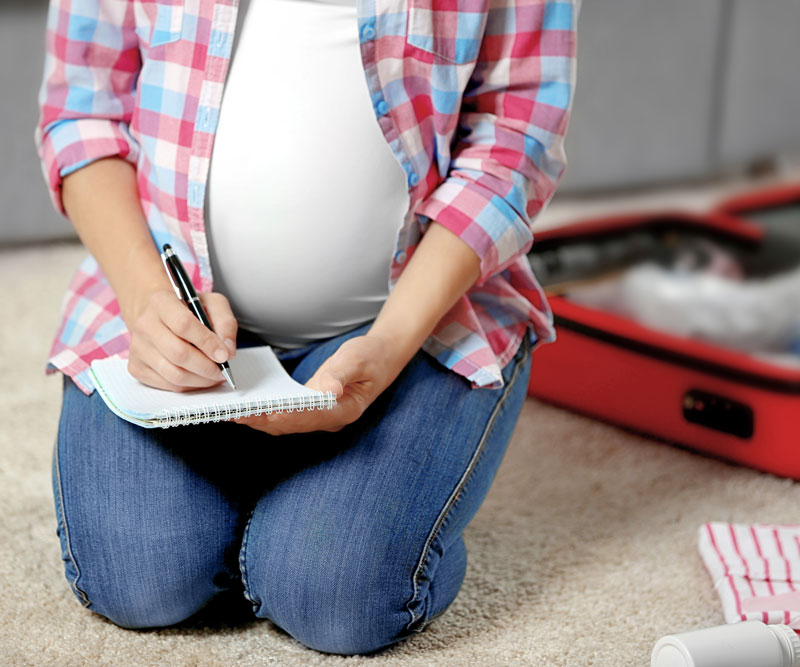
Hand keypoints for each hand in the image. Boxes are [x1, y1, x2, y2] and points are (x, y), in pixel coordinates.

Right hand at [126, 289, 237, 391]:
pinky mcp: (137, 367)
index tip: (224, 355)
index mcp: (161, 302)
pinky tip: (199, 378)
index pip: (184, 325)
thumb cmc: (187, 309)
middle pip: (178, 353)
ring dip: (200, 380)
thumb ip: (225, 323)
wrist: (156, 314)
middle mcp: (144, 325)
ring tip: (214, 375)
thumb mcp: (212, 303)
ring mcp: (138, 348)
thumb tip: (228, 351)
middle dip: (206, 367)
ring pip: (173, 374)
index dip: (207, 343)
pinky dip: (189, 386)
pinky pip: (167, 384)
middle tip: (223, 370)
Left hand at [232, 334, 405, 434]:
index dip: (283, 415)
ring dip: (259, 420)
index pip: (308, 416)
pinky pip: (285, 415)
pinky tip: (247, 406)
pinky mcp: (312, 409)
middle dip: (262, 420)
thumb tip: (326, 389)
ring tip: (232, 412)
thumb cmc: (371, 356)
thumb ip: (341, 373)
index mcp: (345, 410)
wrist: (382, 357)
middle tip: (233, 414)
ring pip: (285, 424)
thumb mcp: (358, 358)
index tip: (260, 412)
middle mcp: (330, 418)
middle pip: (291, 424)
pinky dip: (265, 412)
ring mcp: (321, 416)